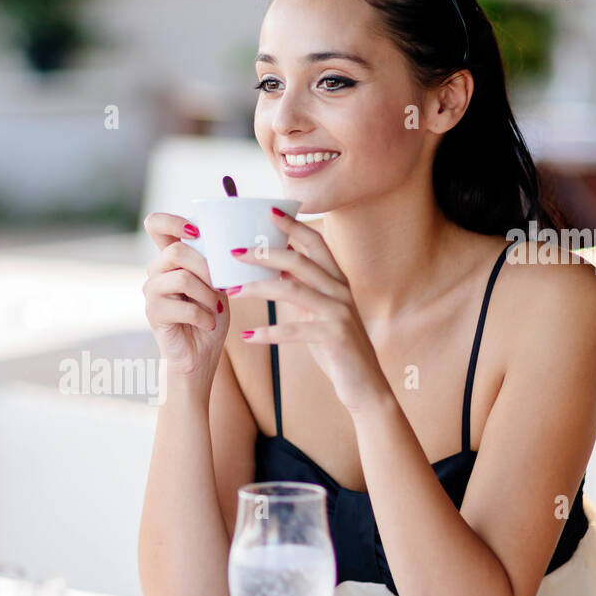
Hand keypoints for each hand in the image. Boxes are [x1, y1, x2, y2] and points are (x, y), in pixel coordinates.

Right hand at [142, 212, 228, 382]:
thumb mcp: (219, 283)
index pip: (156, 225)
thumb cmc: (211, 316)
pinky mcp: (154, 314)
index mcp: (170, 258)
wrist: (202, 355)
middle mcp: (156, 272)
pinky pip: (182, 307)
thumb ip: (216, 262)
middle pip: (175, 251)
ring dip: (207, 294)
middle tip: (221, 285)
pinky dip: (204, 316)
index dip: (173, 221)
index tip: (197, 233)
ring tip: (217, 307)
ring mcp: (152, 292)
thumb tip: (230, 243)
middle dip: (206, 267)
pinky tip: (209, 323)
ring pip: (181, 278)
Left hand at [228, 209, 388, 414]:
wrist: (364, 383)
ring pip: (292, 290)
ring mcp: (339, 313)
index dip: (293, 226)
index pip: (315, 243)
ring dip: (257, 288)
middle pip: (299, 260)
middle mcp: (340, 291)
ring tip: (232, 290)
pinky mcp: (334, 337)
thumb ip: (302, 289)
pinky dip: (268, 333)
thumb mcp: (318, 312)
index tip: (269, 212)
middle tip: (234, 252)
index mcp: (337, 281)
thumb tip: (273, 268)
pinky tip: (246, 337)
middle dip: (264, 253)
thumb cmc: (335, 346)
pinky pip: (294, 330)